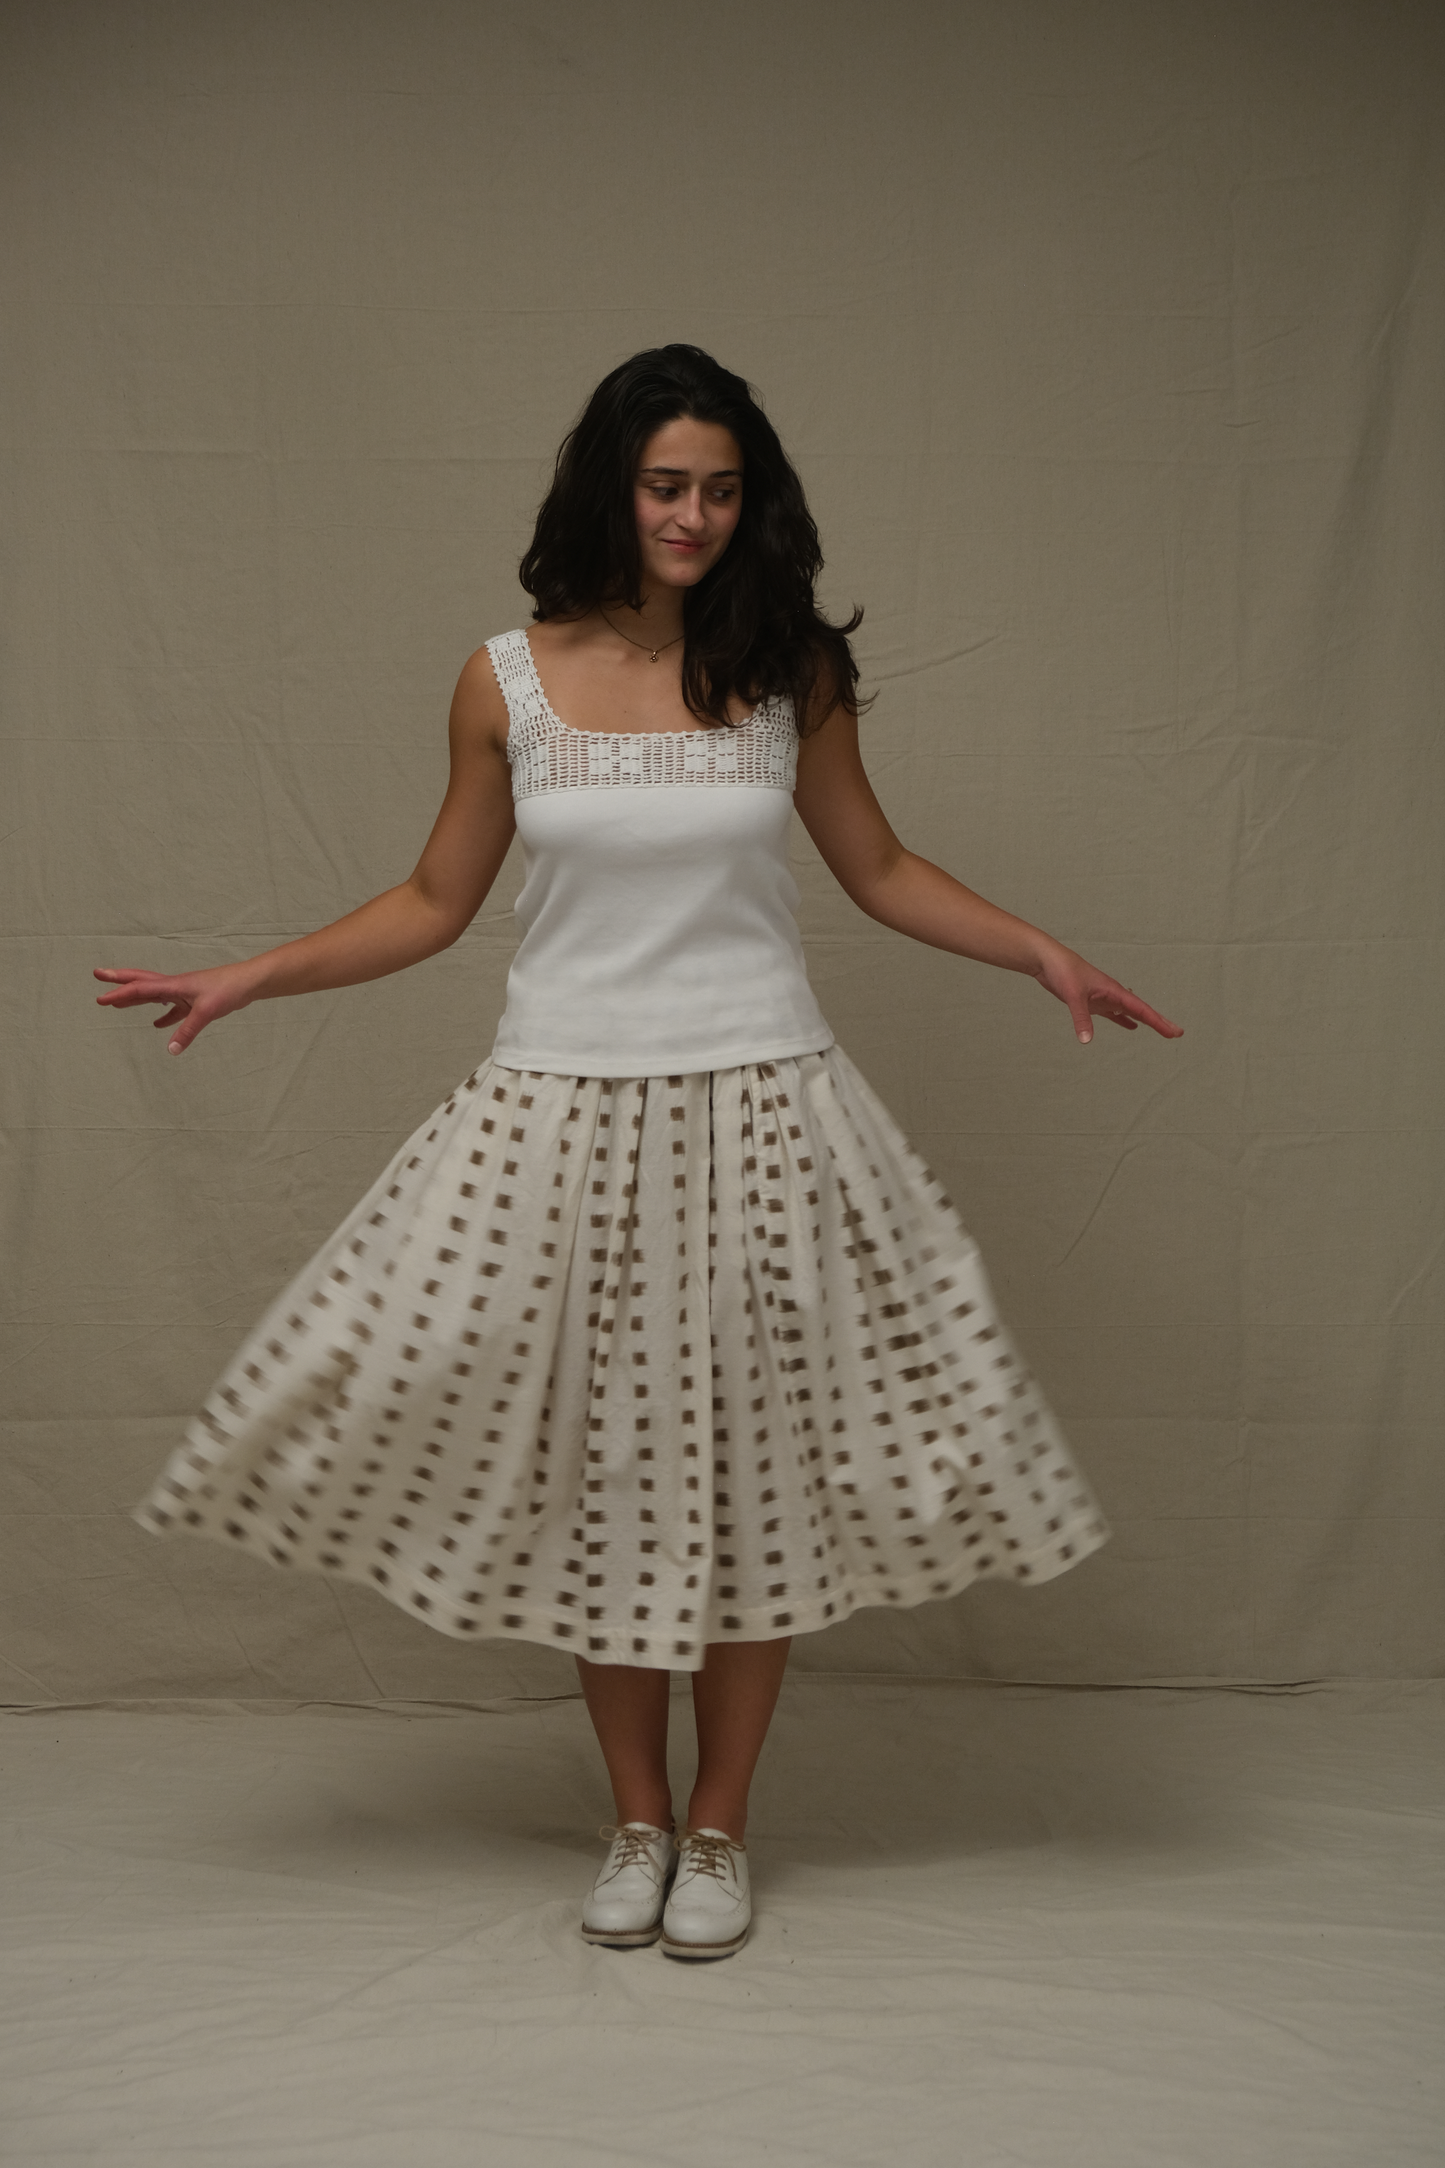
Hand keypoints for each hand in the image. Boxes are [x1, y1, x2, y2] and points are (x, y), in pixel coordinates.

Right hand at [92, 959, 259, 1053]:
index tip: (100, 999)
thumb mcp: (206, 1012)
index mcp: (173, 985)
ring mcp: (184, 992)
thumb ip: (187, 1031)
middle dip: (118, 980)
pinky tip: (157, 1025)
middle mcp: (175, 986)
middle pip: (141, 982)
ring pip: (154, 994)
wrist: (249, 983)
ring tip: (118, 1004)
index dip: (119, 994)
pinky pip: (173, 1008)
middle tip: (97, 976)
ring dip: (135, 998)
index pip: (140, 989)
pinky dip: (163, 1015)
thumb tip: (171, 1050)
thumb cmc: (228, 990)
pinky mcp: (195, 1001)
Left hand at [1033, 944, 1182, 1044]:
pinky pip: (1113, 1013)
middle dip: (1158, 1022)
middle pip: (1141, 1011)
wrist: (1048, 960)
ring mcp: (1103, 997)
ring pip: (1129, 1012)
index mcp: (1114, 991)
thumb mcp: (1073, 996)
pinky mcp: (1092, 1000)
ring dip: (1144, 1020)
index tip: (1175, 1032)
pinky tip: (1130, 1026)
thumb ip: (1081, 1018)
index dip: (1159, 1022)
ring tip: (1160, 1029)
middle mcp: (1112, 994)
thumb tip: (1086, 1040)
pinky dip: (1123, 1020)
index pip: (1142, 1010)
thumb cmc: (1063, 972)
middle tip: (1176, 1033)